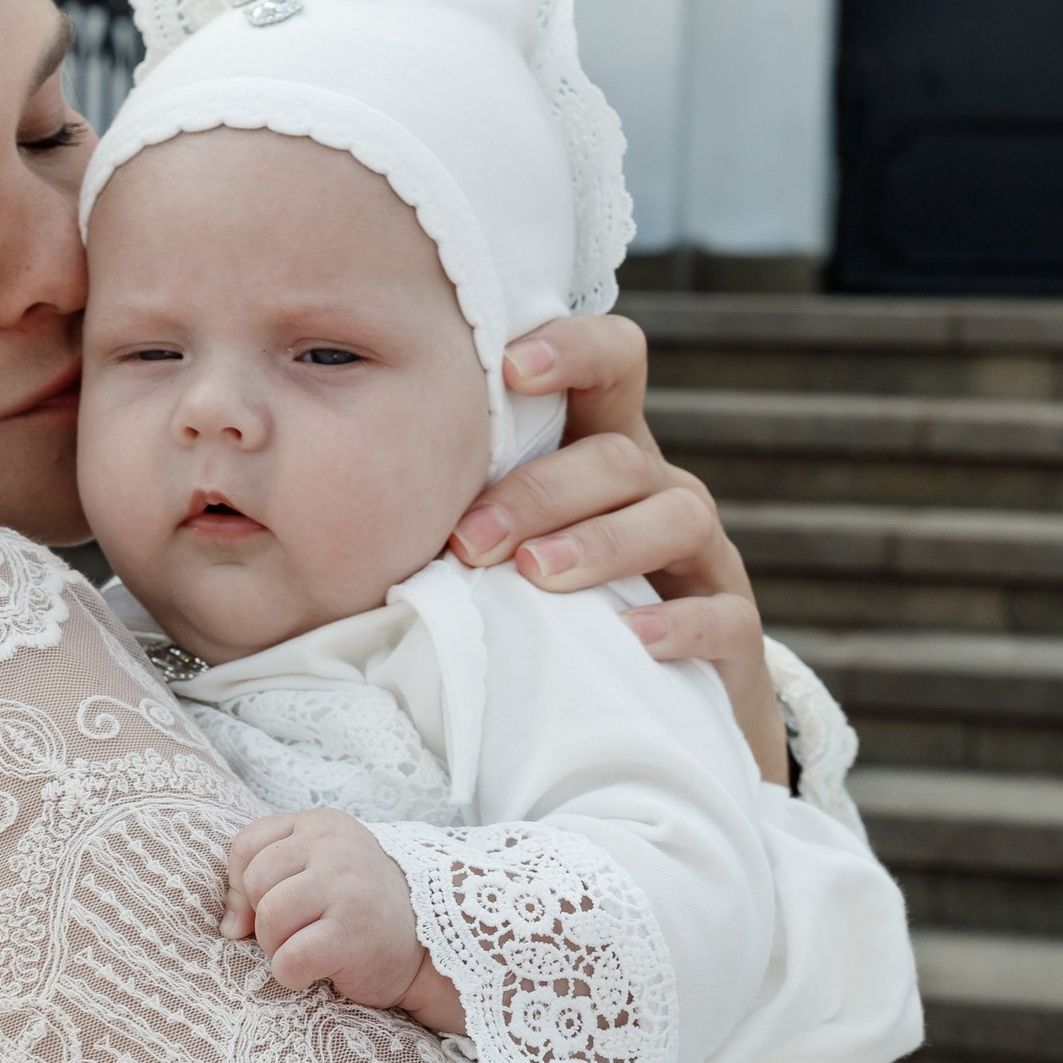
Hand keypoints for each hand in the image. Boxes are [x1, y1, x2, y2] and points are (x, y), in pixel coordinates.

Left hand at [220, 809, 463, 1031]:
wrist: (431, 948)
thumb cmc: (363, 910)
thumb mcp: (319, 872)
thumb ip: (270, 879)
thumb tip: (227, 925)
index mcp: (322, 824)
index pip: (248, 844)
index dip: (242, 884)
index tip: (260, 910)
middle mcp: (335, 848)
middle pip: (257, 881)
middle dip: (262, 918)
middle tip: (293, 934)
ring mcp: (345, 888)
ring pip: (269, 918)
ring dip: (276, 947)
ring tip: (304, 950)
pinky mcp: (352, 933)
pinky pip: (289, 959)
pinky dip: (290, 974)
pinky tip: (314, 972)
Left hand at [450, 314, 788, 784]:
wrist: (644, 714)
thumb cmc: (542, 610)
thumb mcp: (500, 550)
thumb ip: (453, 509)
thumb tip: (328, 492)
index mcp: (599, 451)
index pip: (611, 363)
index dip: (572, 348)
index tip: (508, 368)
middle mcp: (657, 489)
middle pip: (619, 455)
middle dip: (540, 492)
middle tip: (469, 541)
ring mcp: (702, 558)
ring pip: (676, 515)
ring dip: (600, 542)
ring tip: (534, 577)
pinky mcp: (734, 633)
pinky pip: (725, 614)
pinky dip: (679, 624)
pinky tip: (630, 640)